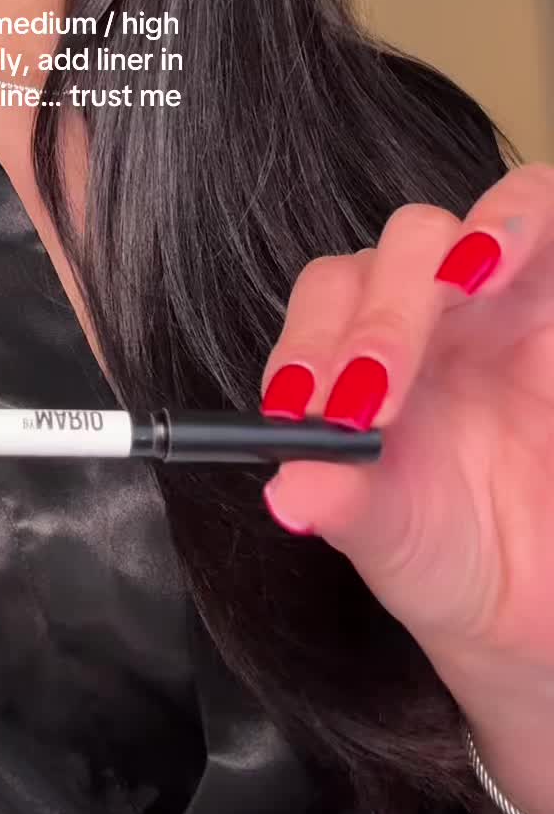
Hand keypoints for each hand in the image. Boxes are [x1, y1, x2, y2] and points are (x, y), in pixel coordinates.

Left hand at [258, 162, 553, 685]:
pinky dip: (517, 221)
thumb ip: (344, 504)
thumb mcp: (393, 540)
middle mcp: (430, 312)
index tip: (298, 410)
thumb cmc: (452, 553)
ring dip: (461, 242)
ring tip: (461, 280)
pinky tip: (496, 264)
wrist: (533, 596)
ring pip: (472, 220)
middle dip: (381, 317)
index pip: (327, 302)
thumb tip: (286, 490)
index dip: (308, 340)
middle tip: (370, 399)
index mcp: (366, 352)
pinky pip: (545, 218)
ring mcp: (503, 298)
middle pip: (394, 253)